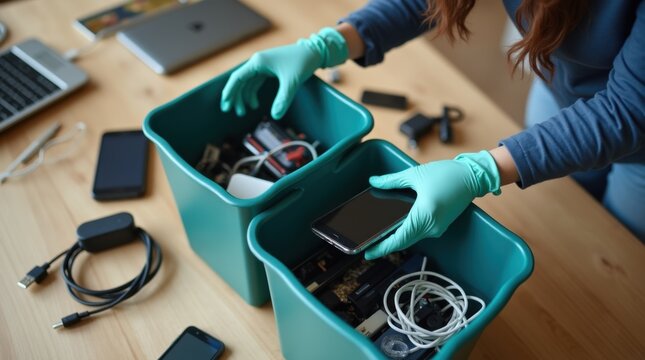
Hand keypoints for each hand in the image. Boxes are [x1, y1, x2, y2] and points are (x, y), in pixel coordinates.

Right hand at [220, 27, 347, 118]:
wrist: (315, 51)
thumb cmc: (303, 62)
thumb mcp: (292, 82)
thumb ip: (283, 99)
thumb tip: (275, 115)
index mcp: (258, 62)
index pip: (238, 78)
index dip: (230, 92)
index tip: (226, 105)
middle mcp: (258, 62)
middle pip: (240, 81)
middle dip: (235, 97)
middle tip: (234, 112)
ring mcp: (263, 65)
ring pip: (247, 83)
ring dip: (244, 97)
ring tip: (243, 112)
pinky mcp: (269, 69)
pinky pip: (256, 82)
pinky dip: (253, 93)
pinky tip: (254, 104)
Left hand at [365, 151, 501, 259]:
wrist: (472, 176)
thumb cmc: (447, 174)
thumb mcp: (415, 174)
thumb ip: (391, 180)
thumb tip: (374, 182)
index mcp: (425, 214)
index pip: (399, 238)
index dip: (382, 248)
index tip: (368, 253)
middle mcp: (432, 226)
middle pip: (404, 242)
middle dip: (386, 246)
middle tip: (369, 246)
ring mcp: (437, 228)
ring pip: (411, 238)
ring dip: (396, 239)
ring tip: (379, 237)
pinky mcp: (439, 226)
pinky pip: (419, 233)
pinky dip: (407, 233)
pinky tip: (396, 229)